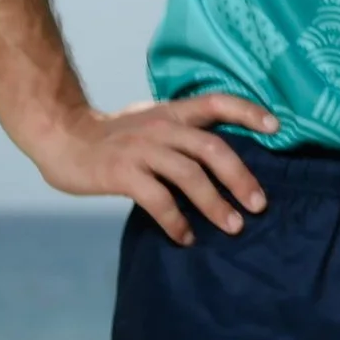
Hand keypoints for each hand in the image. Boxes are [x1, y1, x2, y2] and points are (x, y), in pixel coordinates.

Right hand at [26, 94, 277, 245]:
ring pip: (189, 176)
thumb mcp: (152, 121)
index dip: (248, 111)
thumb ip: (184, 131)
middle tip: (259, 205)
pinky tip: (186, 237)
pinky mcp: (122, 173)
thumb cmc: (114, 135)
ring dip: (215, 204)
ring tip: (233, 227)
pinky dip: (176, 221)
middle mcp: (162, 127)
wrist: (63, 137)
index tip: (277, 127)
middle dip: (240, 178)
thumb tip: (226, 154)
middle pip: (212, 148)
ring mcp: (142, 149)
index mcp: (173, 111)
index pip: (217, 102)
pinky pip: (158, 200)